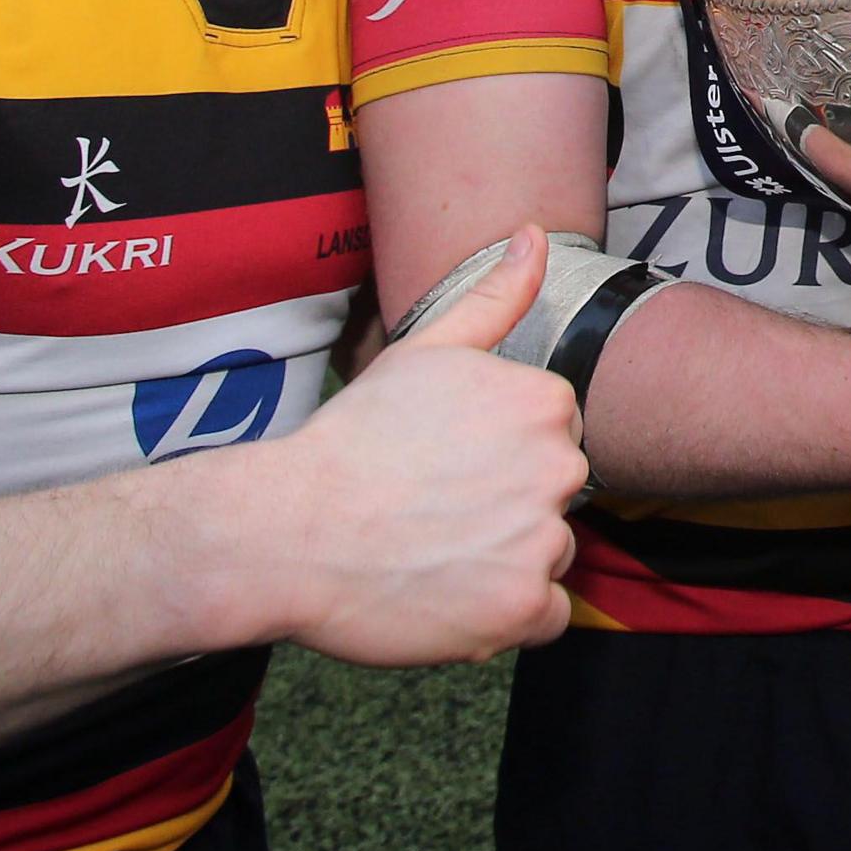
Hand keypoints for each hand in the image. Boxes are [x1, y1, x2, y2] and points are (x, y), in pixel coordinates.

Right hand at [236, 227, 588, 664]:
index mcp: (546, 403)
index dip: (496, 456)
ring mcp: (544, 541)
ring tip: (430, 549)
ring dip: (504, 561)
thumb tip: (537, 235)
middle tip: (431, 508)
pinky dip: (504, 612)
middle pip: (555, 498)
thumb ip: (495, 296)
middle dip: (507, 506)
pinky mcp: (523, 608)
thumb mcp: (424, 350)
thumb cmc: (354, 438)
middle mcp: (560, 468)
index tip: (444, 464)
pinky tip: (448, 591)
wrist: (290, 531)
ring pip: (548, 555)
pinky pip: (545, 615)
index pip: (553, 440)